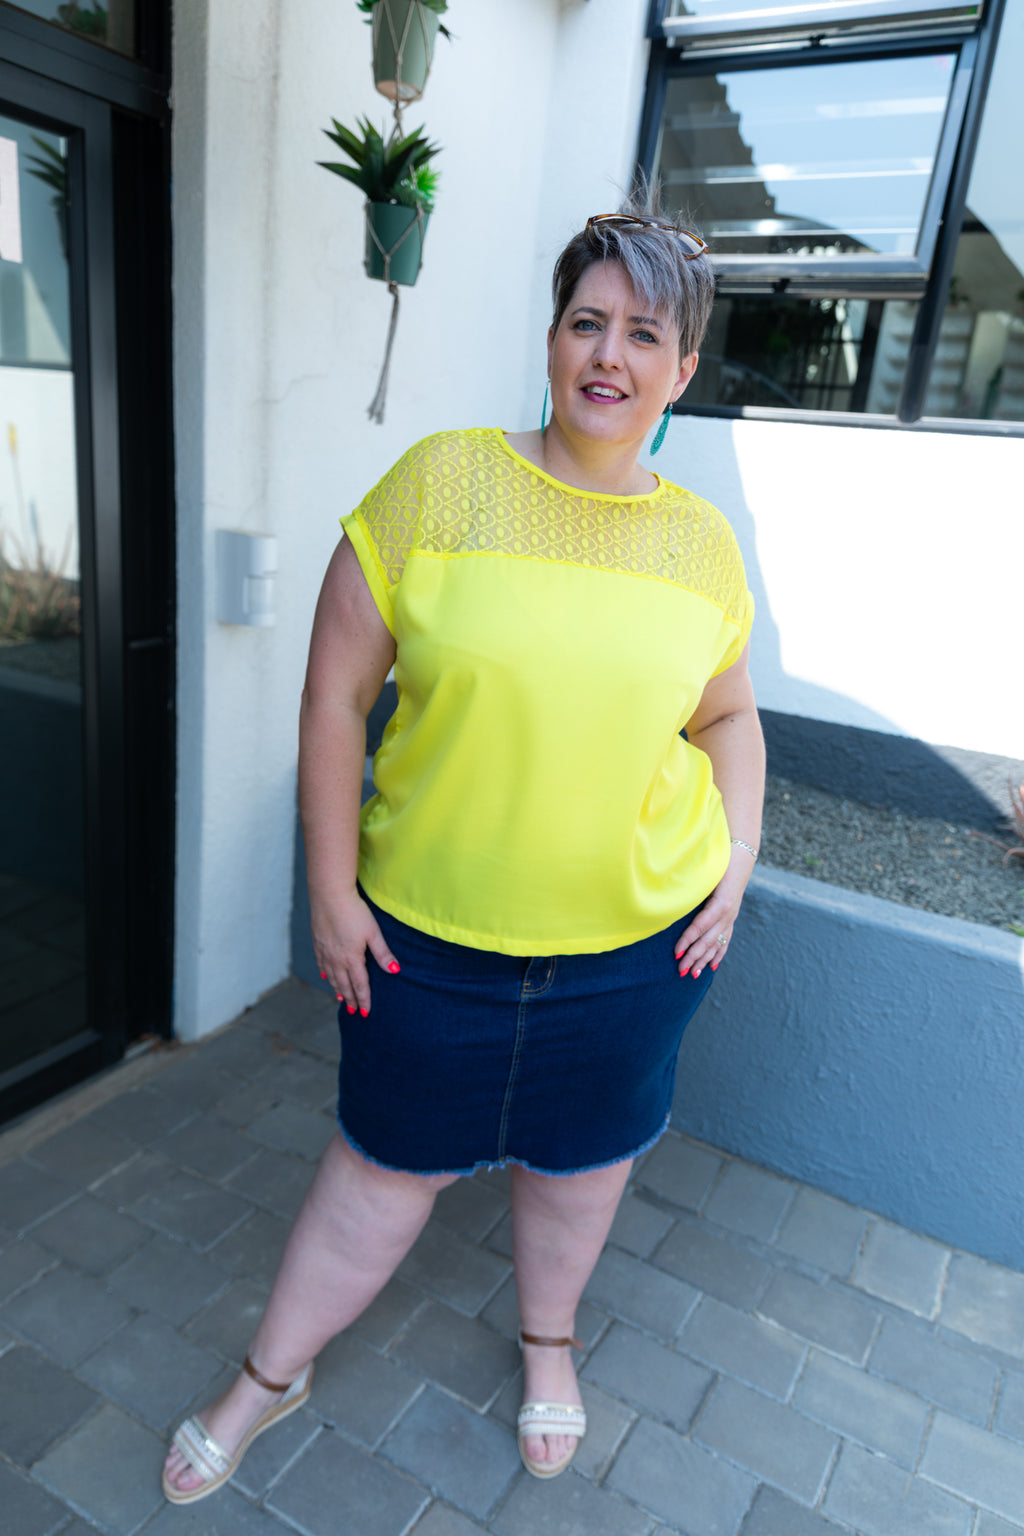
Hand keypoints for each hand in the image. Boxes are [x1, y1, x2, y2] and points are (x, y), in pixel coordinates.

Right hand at [311, 889, 399, 1016]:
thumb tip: (395, 971)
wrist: (329, 895)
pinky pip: (321, 963)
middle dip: (350, 999)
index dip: (363, 999)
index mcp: (352, 958)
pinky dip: (325, 973)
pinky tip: (325, 976)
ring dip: (337, 989)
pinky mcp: (318, 942)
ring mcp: (325, 951)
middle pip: (344, 984)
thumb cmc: (354, 911)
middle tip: (353, 1012)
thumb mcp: (373, 932)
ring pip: (331, 976)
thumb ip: (383, 953)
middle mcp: (336, 959)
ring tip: (340, 1000)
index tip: (365, 1012)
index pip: (360, 985)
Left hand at [674, 850, 752, 979]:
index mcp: (721, 903)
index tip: (676, 952)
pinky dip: (719, 954)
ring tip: (693, 975)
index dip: (688, 940)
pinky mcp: (732, 918)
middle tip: (680, 970)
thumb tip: (671, 898)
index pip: (701, 926)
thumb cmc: (718, 862)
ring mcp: (732, 917)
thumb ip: (693, 887)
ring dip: (705, 960)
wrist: (741, 856)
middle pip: (709, 940)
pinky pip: (726, 940)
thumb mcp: (706, 874)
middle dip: (694, 956)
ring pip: (717, 943)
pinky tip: (712, 967)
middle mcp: (728, 913)